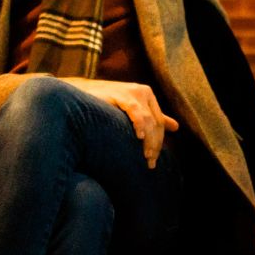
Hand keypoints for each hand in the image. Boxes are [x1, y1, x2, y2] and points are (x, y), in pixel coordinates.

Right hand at [60, 77, 178, 168]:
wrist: (78, 95)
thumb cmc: (104, 105)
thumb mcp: (130, 111)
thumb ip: (152, 118)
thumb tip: (176, 127)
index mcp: (147, 96)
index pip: (159, 122)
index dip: (159, 141)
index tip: (153, 160)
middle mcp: (143, 92)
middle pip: (156, 122)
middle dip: (155, 144)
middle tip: (150, 162)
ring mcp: (132, 92)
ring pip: (148, 120)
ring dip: (149, 140)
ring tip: (146, 156)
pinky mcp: (120, 94)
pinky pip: (134, 111)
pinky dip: (139, 124)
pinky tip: (139, 136)